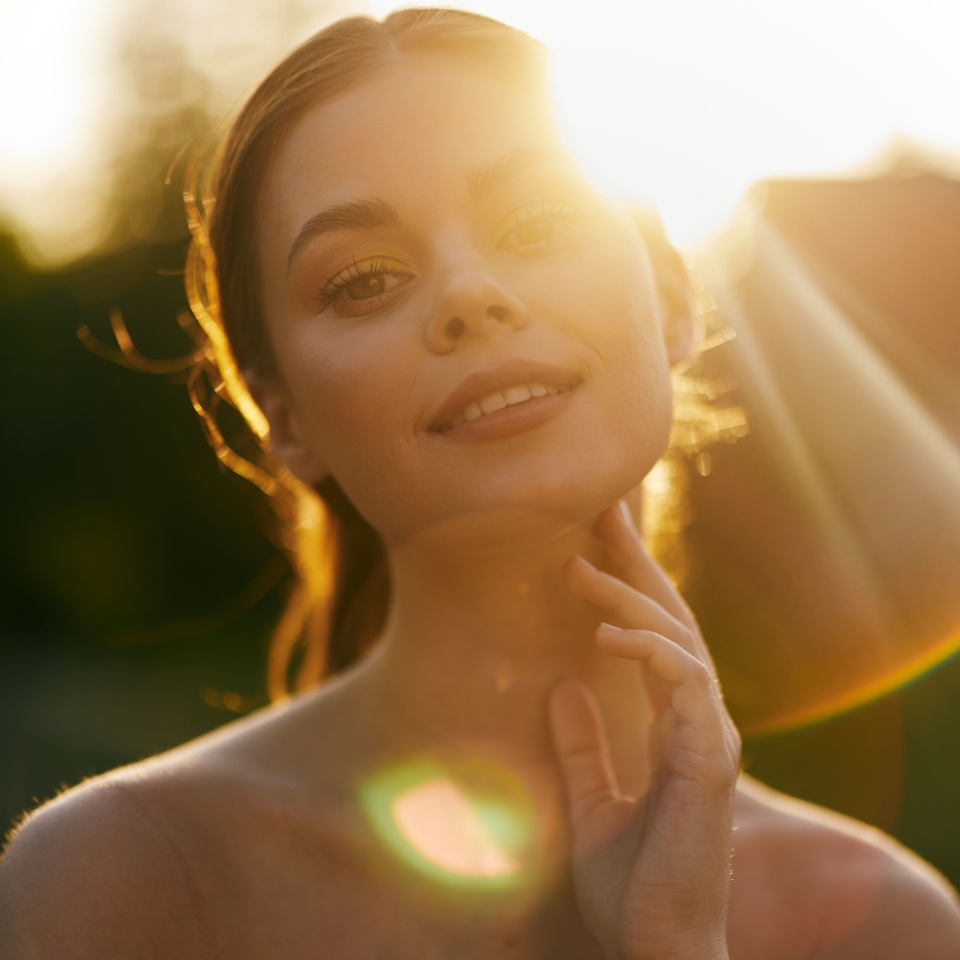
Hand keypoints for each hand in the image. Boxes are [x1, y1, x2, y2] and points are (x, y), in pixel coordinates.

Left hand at [549, 502, 739, 959]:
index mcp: (671, 727)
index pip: (652, 637)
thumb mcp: (589, 804)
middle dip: (636, 563)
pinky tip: (609, 632)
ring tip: (579, 567)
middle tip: (599, 510)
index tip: (591, 538)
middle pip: (671, 621)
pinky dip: (651, 651)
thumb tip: (561, 688)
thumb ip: (581, 747)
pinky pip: (686, 685)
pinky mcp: (710, 760)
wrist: (657, 949)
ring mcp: (709, 738)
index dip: (627, 584)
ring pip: (680, 642)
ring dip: (631, 598)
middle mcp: (697, 722)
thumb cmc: (632, 888)